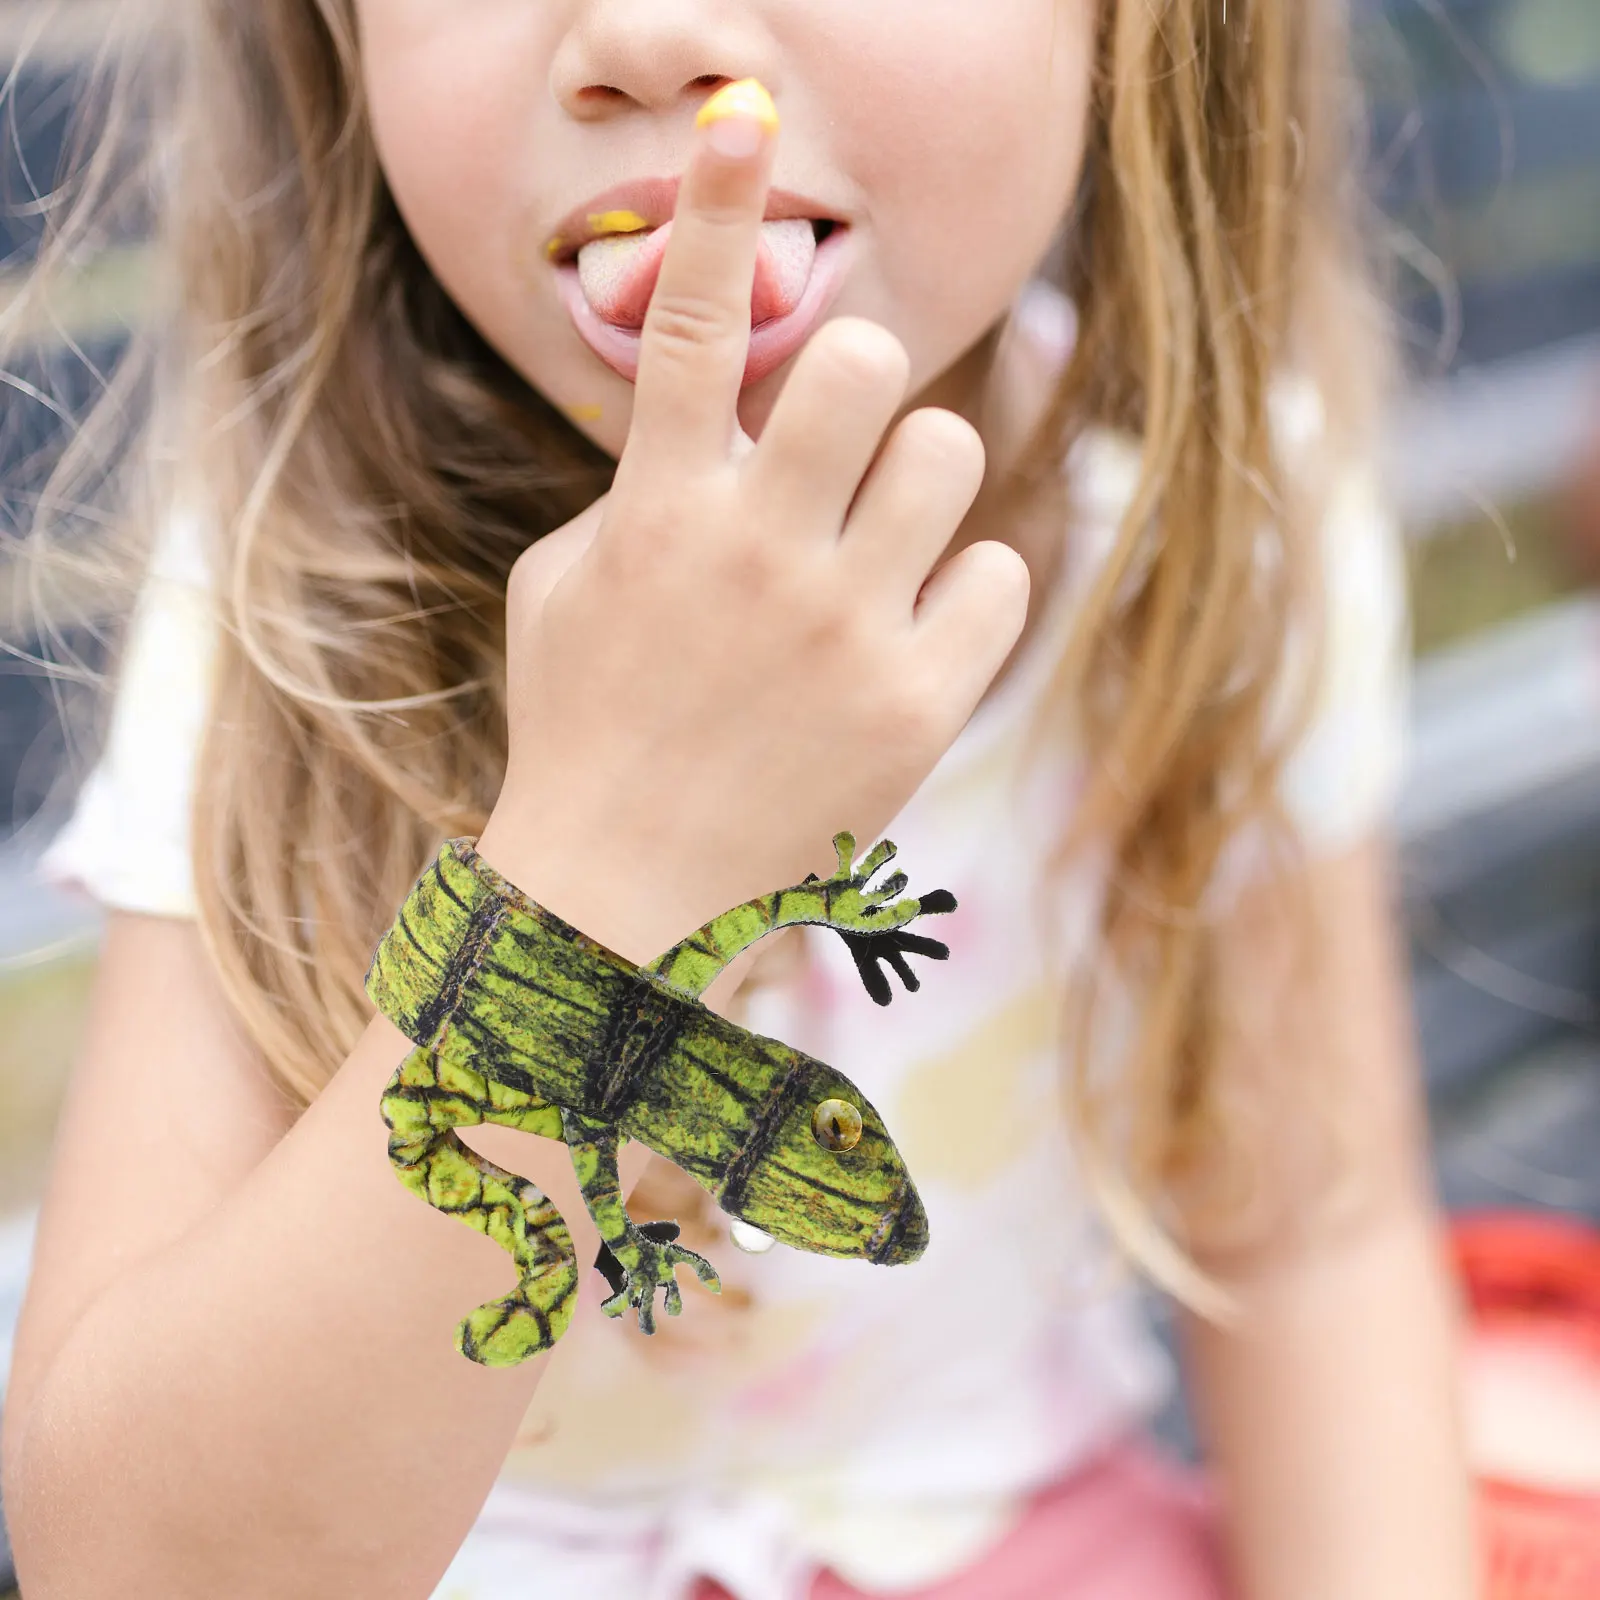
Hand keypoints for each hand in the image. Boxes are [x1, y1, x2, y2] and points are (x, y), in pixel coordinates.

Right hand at [479, 81, 1028, 963]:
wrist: (621, 894)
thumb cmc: (583, 727)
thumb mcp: (568, 590)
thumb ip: (639, 493)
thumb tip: (720, 432)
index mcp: (657, 514)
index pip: (683, 328)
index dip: (711, 207)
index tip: (741, 109)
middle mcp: (757, 556)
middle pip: (864, 363)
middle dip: (859, 377)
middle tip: (841, 436)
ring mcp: (843, 632)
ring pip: (949, 456)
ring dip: (919, 480)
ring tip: (880, 546)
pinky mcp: (917, 707)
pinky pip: (998, 574)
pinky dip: (964, 588)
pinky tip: (912, 634)